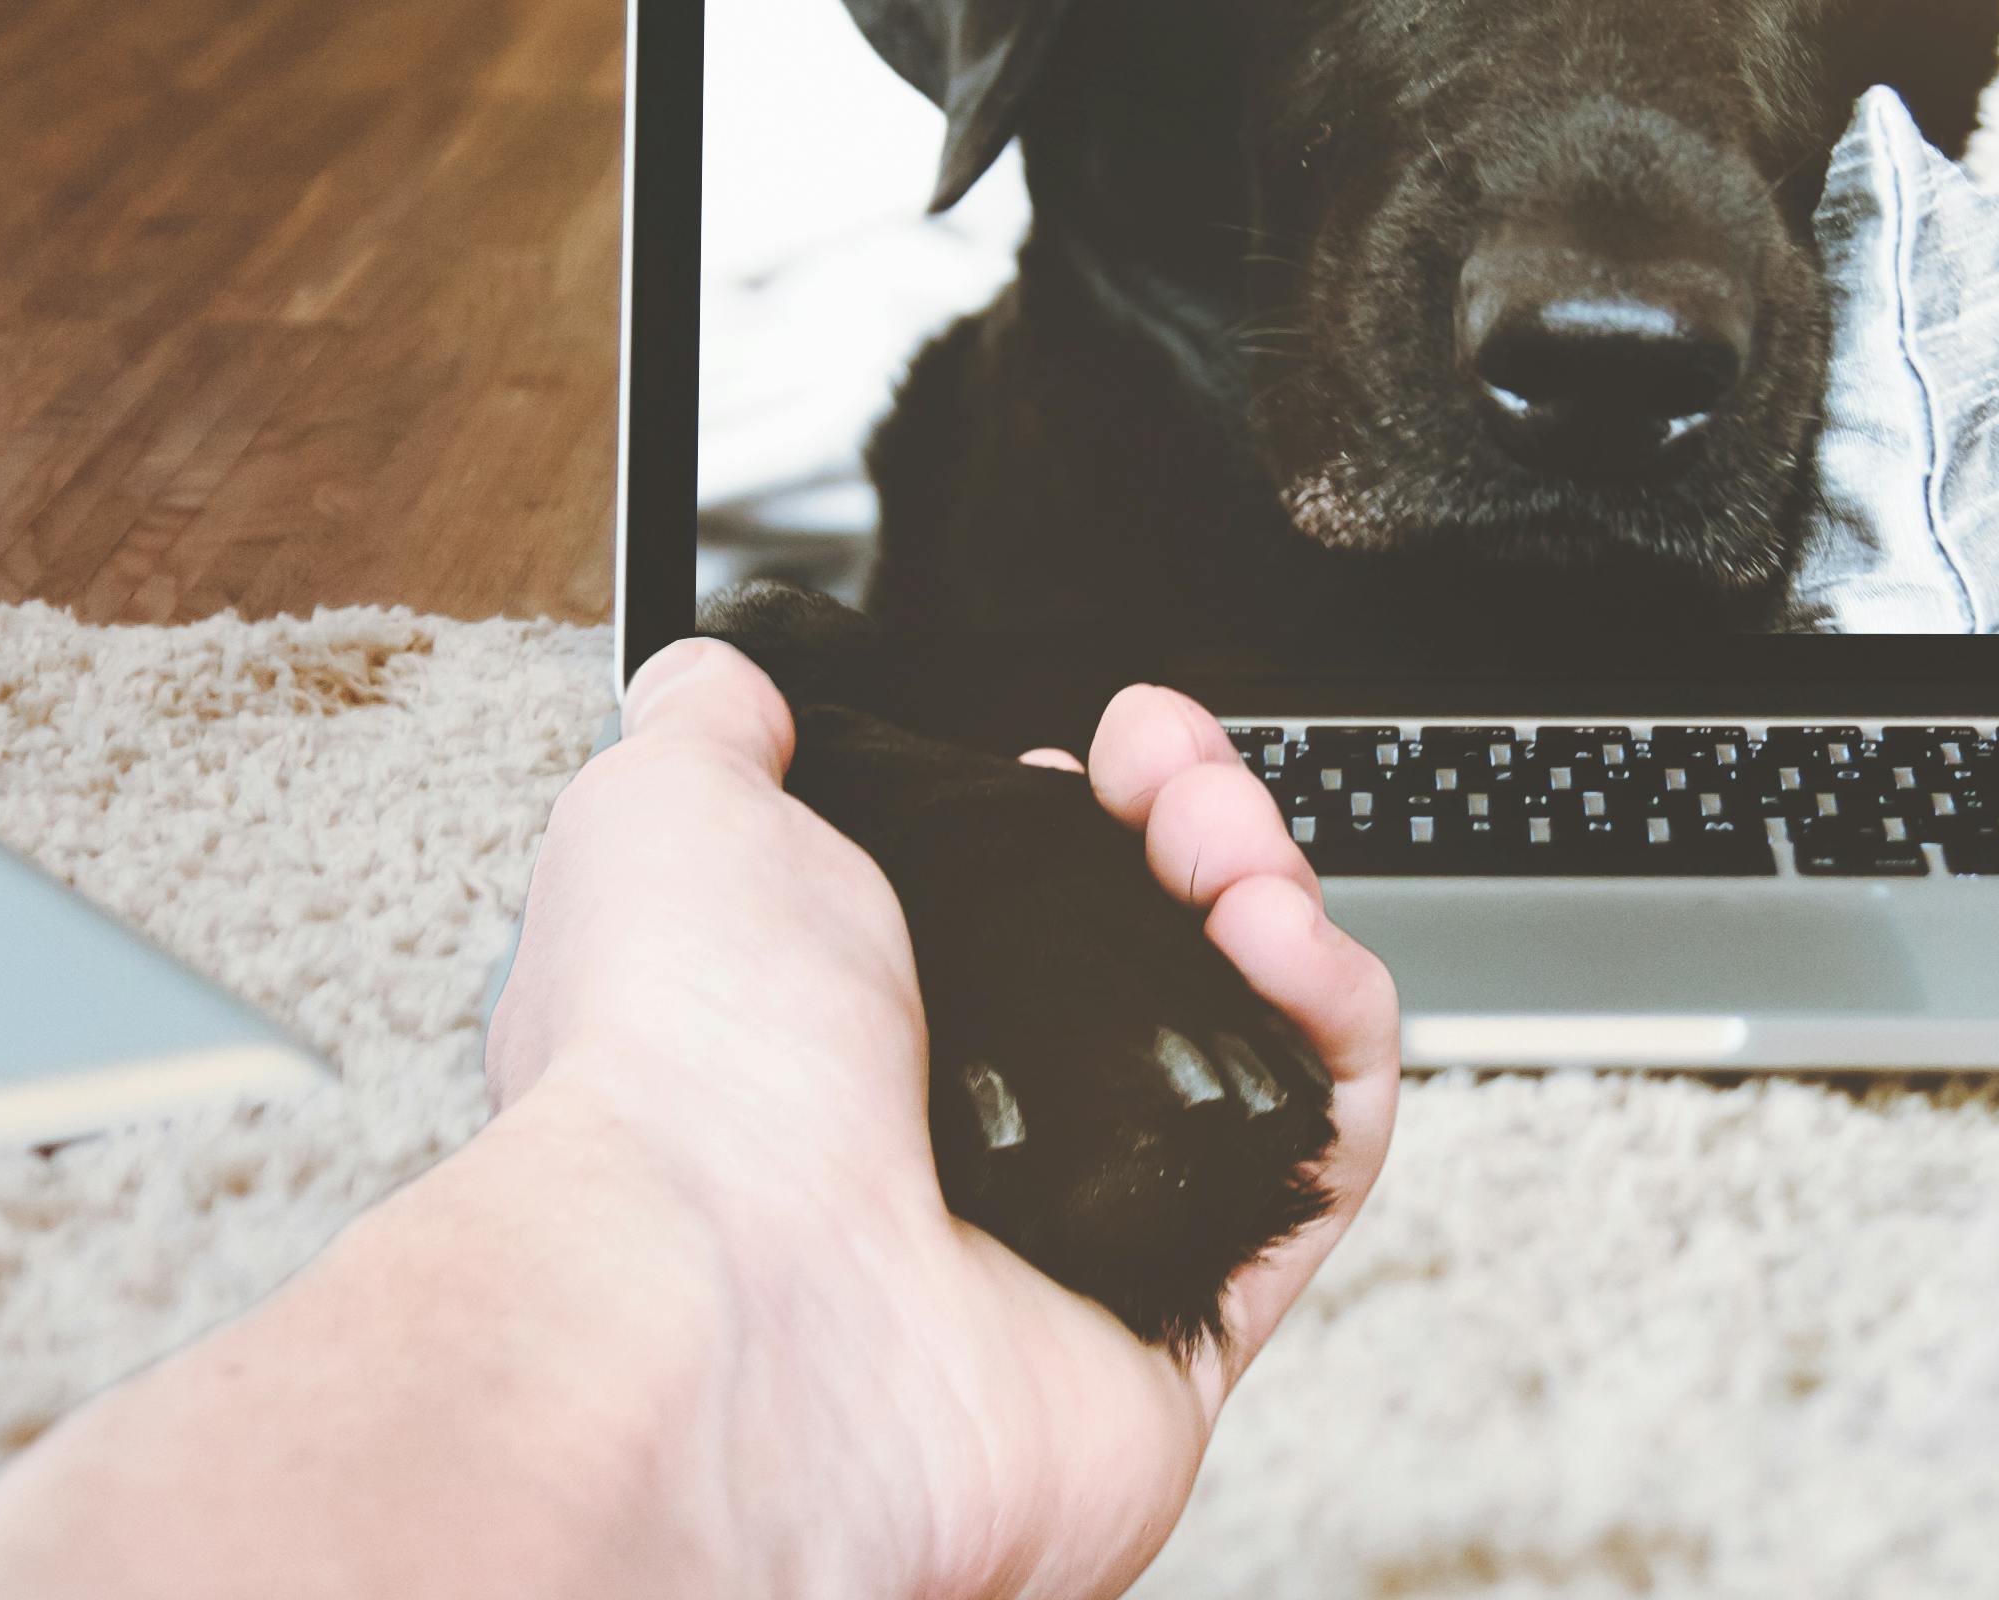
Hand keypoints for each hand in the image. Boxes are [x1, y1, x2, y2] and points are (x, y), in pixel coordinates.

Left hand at [483, 641, 1401, 1599]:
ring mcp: (1084, 1229)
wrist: (732, 1289)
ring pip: (1250, 1044)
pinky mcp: (1190, 1320)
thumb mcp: (659, 817)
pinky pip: (1321, 1158)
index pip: (1022, 900)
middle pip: (1155, 954)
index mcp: (849, 1023)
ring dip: (1276, 902)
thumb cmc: (676, 1061)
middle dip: (1200, 824)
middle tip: (1181, 783)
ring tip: (1236, 854)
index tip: (1103, 743)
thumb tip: (722, 678)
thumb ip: (704, 726)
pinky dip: (1339, 1029)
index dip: (1087, 802)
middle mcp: (967, 1133)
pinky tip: (1287, 940)